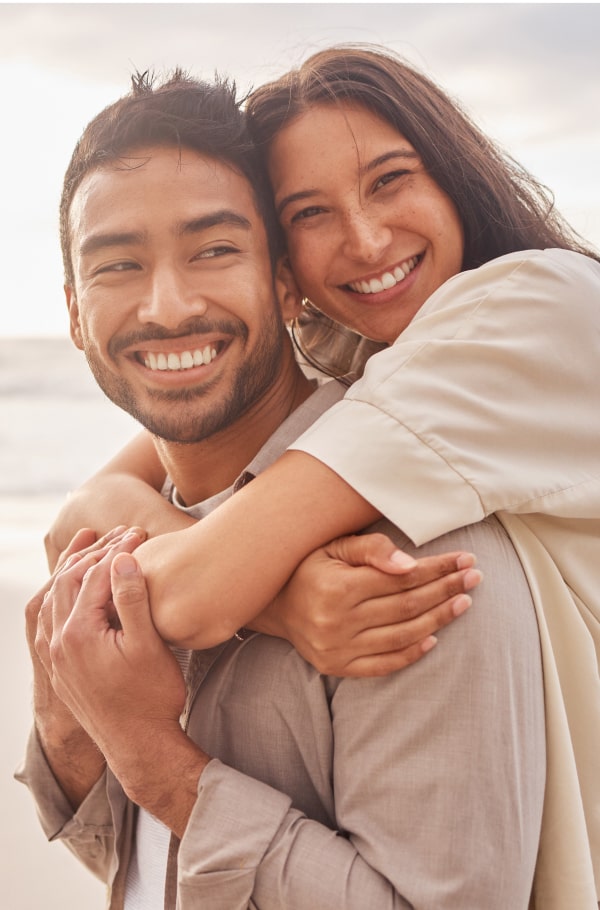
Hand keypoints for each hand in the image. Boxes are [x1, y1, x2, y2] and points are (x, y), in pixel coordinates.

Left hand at [27, 526, 145, 805]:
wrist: (140, 747)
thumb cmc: (151, 698)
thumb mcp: (148, 646)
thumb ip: (133, 600)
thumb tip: (123, 559)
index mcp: (78, 634)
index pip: (94, 576)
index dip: (117, 550)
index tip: (140, 534)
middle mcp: (59, 643)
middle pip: (68, 581)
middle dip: (94, 553)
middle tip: (120, 535)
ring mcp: (57, 657)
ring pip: (56, 599)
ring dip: (74, 571)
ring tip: (94, 549)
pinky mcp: (62, 668)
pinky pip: (52, 620)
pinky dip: (64, 595)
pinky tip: (78, 590)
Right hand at [254, 533, 481, 676]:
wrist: (272, 605)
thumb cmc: (309, 567)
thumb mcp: (333, 546)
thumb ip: (371, 549)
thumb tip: (410, 564)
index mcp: (337, 587)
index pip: (400, 579)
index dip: (436, 568)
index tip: (464, 559)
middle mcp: (337, 621)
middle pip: (406, 606)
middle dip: (446, 589)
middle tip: (474, 577)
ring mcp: (337, 649)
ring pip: (402, 636)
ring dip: (439, 619)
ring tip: (464, 602)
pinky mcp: (337, 667)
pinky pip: (383, 665)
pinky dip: (412, 654)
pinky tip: (435, 637)